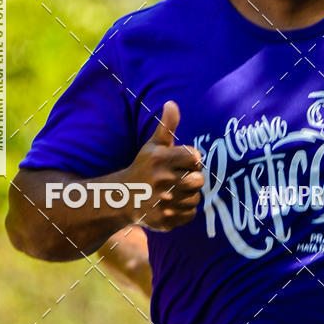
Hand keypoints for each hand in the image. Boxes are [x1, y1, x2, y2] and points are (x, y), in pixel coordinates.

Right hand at [125, 101, 203, 231]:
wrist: (124, 199)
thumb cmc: (144, 167)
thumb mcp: (153, 146)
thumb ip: (166, 126)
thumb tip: (172, 103)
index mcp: (159, 159)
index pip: (195, 158)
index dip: (191, 160)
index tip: (181, 162)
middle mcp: (160, 180)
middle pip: (199, 180)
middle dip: (192, 178)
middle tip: (178, 178)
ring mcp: (162, 202)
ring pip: (195, 198)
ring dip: (188, 195)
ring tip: (173, 191)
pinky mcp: (165, 220)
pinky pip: (190, 214)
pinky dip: (184, 210)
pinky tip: (171, 204)